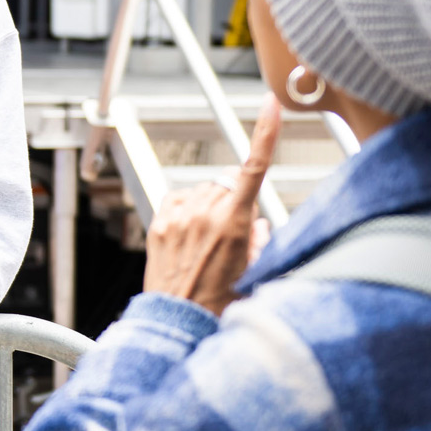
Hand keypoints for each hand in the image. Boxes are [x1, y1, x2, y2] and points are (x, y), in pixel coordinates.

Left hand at [143, 94, 281, 314]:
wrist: (179, 323)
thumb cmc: (220, 303)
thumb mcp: (254, 272)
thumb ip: (261, 240)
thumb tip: (261, 225)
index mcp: (235, 224)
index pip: (254, 169)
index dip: (265, 134)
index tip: (271, 107)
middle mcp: (205, 214)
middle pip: (227, 184)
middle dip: (233, 200)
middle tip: (232, 235)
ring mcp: (178, 217)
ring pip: (202, 191)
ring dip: (209, 205)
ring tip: (208, 242)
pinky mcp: (158, 223)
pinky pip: (178, 198)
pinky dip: (186, 208)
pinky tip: (189, 232)